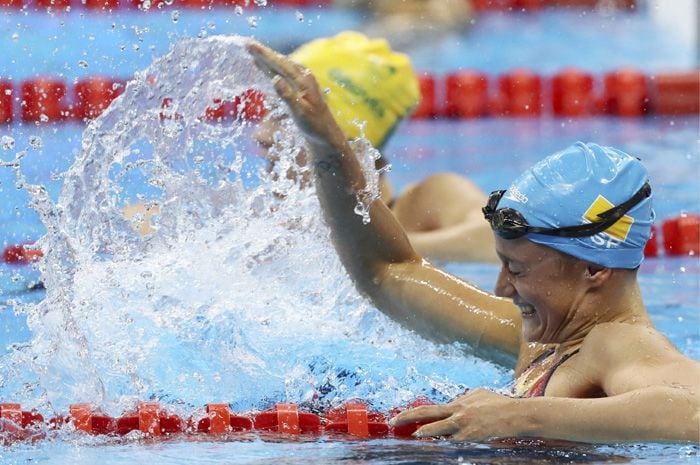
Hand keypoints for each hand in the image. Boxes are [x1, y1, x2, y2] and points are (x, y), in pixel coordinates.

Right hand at [246, 40, 346, 148]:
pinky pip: (284, 73)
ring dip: (268, 59)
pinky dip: (273, 68)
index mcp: (303, 80)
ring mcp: (303, 81)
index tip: (249, 45)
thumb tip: (275, 78)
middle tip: (247, 45)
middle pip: (281, 61)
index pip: (280, 64)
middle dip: (264, 53)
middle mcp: (304, 77)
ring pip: (282, 66)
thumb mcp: (300, 112)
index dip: (264, 55)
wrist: (327, 135)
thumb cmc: (314, 126)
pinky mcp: (301, 87)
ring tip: (254, 52)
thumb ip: (287, 95)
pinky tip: (266, 68)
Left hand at [389, 388, 525, 441]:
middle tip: (392, 423)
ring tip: (412, 437)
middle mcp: (457, 414)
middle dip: (407, 419)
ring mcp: (464, 428)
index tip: (398, 418)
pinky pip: (453, 444)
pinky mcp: (473, 438)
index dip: (412, 415)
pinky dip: (444, 445)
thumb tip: (452, 404)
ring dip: (424, 435)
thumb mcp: (477, 395)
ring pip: (438, 433)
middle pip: (426, 416)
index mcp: (457, 404)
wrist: (517, 414)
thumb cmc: (498, 403)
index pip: (429, 410)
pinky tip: (435, 447)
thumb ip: (462, 400)